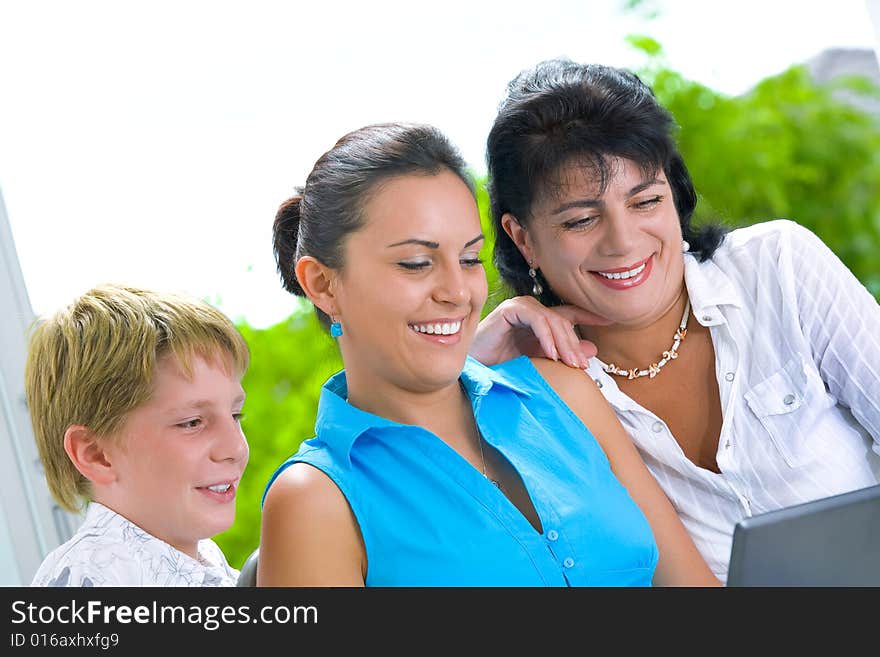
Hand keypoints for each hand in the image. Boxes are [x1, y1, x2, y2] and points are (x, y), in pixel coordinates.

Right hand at [470, 296, 610, 367]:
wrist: (474, 368)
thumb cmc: (501, 365)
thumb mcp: (539, 362)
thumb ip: (563, 354)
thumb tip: (592, 349)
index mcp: (540, 321)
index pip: (569, 315)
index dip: (590, 316)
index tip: (611, 320)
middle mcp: (532, 310)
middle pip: (563, 321)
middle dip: (575, 343)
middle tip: (582, 365)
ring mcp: (521, 307)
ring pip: (553, 320)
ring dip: (564, 343)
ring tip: (569, 363)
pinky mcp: (511, 309)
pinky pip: (537, 319)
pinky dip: (546, 337)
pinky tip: (551, 354)